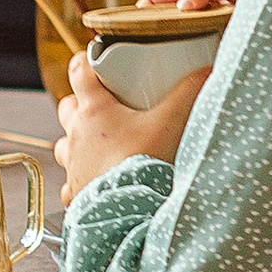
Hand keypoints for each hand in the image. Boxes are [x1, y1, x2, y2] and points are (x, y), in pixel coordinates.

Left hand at [54, 54, 211, 204]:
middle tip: (103, 105)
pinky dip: (79, 179)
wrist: (131, 211)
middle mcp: (77, 136)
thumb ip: (190, 93)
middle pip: (67, 107)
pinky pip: (69, 183)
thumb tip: (208, 71)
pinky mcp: (77, 192)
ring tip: (97, 145)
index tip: (92, 60)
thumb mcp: (171, 121)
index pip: (78, 73)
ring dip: (76, 141)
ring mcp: (73, 165)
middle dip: (80, 103)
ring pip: (63, 144)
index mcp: (94, 111)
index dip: (84, 62)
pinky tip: (95, 181)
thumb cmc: (143, 164)